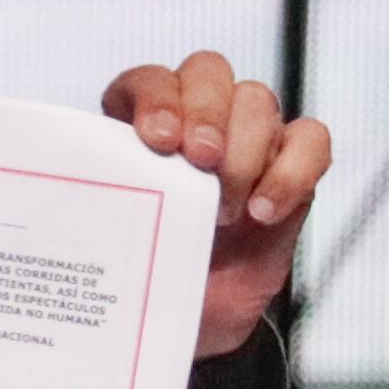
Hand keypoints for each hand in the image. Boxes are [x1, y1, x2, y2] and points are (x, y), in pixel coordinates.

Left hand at [103, 51, 333, 356]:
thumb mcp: (119, 243)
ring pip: (256, 100)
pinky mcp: (292, 162)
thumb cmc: (153, 273)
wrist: (200, 317)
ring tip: (223, 212)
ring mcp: (248, 135)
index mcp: (142, 125)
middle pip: (208, 71)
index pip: (148, 80)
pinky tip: (263, 213)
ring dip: (242, 153)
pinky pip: (311, 139)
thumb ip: (110, 211)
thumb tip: (77, 210)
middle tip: (201, 162)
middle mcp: (197, 117)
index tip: (159, 140)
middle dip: (206, 112)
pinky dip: (292, 171)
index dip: (156, 98)